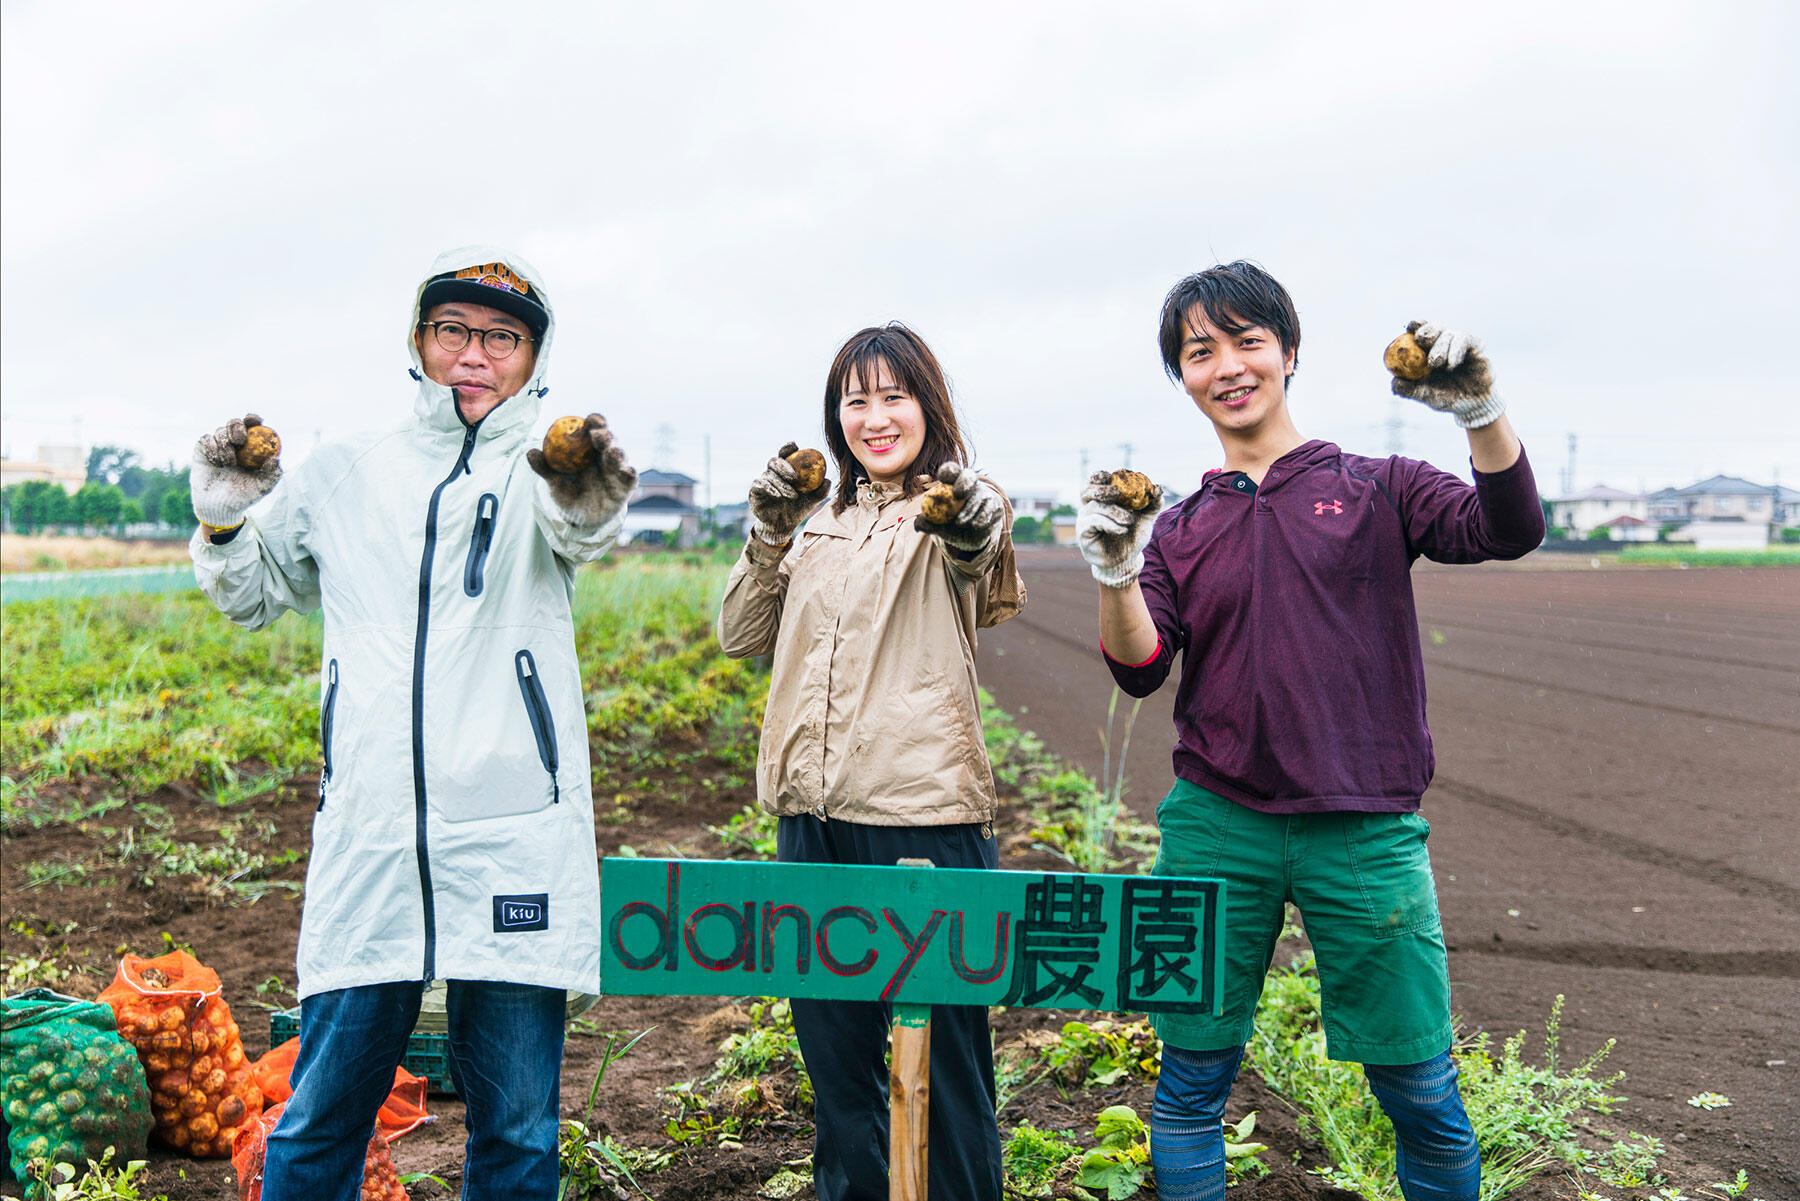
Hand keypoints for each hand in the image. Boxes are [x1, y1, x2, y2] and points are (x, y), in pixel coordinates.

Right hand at [190, 414, 280, 528]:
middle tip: (240, 440)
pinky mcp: (202, 450)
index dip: (252, 419)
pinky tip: (217, 464)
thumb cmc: (244, 496)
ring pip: (219, 432)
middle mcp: (233, 443)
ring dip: (225, 446)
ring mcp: (217, 445)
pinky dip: (212, 449)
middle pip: (234, 422)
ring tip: (228, 464)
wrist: (220, 507)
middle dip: (236, 427)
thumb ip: (272, 473)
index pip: (251, 425)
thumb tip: (275, 458)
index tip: (255, 421)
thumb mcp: (262, 486)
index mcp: (250, 446)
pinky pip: (206, 440)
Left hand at [527, 413, 636, 525]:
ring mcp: (616, 470)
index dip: (595, 422)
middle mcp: (605, 456)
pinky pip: (630, 478)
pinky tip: (628, 471)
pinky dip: (630, 473)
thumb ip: (544, 468)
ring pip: (620, 457)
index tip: (589, 421)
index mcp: (589, 449)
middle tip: (599, 434)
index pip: (594, 429)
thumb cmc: (567, 494)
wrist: (580, 519)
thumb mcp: (554, 482)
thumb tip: (530, 453)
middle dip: (606, 435)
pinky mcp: (625, 486)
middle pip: (609, 440)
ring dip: (617, 453)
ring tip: (613, 453)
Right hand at [746, 442, 828, 545]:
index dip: (788, 448)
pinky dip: (769, 488)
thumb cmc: (797, 510)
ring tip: (793, 495)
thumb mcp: (811, 501)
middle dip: (784, 466)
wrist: (782, 527)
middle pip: (774, 461)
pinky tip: (778, 495)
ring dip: (782, 484)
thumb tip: (828, 480)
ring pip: (769, 475)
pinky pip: (760, 485)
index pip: (785, 454)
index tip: (796, 446)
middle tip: (795, 476)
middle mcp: (772, 473)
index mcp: (785, 471)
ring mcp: (762, 481)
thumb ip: (820, 491)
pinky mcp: (754, 491)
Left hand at [912, 463, 1004, 553]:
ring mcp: (984, 494)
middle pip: (969, 476)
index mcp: (952, 483)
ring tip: (960, 522)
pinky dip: (980, 519)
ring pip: (979, 496)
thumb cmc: (950, 527)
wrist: (970, 539)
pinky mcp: (995, 505)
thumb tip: (918, 523)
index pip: (950, 470)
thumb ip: (927, 524)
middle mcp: (970, 485)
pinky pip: (989, 509)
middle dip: (964, 482)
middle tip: (958, 493)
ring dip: (969, 510)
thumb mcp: (937, 526)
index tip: (943, 478)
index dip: (948, 471)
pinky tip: (974, 526)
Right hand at [1077, 470, 1163, 587]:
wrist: (1127, 560)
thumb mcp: (1145, 518)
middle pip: (1087, 490)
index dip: (1100, 476)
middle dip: (1102, 489)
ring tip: (1129, 521)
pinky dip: (1109, 524)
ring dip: (1114, 512)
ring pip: (1095, 507)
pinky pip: (1093, 522)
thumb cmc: (1132, 536)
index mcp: (1102, 500)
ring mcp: (1084, 520)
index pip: (1094, 482)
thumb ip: (1152, 503)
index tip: (1111, 475)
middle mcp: (1089, 508)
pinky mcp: (1083, 534)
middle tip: (1117, 492)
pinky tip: (1122, 530)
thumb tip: (1158, 488)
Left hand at [1390, 320, 1504, 428]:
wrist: (1472, 405)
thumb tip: (1393, 382)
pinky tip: (1451, 364)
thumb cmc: (1447, 398)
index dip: (1415, 326)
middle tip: (1420, 339)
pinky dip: (1455, 350)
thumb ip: (1409, 389)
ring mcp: (1460, 344)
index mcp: (1428, 351)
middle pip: (1434, 327)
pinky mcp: (1476, 346)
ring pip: (1448, 334)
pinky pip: (1464, 340)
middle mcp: (1444, 344)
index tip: (1408, 328)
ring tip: (1436, 364)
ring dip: (1440, 347)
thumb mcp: (1425, 395)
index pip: (1420, 332)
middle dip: (1426, 331)